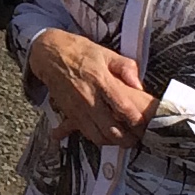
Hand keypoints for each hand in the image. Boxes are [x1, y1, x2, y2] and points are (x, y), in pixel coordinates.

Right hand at [29, 30, 156, 147]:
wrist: (49, 54)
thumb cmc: (79, 52)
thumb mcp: (106, 53)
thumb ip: (126, 68)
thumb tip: (139, 85)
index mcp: (101, 80)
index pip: (122, 106)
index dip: (136, 120)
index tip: (145, 125)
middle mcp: (88, 97)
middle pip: (111, 127)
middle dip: (127, 138)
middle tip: (138, 139)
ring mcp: (77, 107)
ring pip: (97, 135)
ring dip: (113, 142)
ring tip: (125, 141)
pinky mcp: (69, 113)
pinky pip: (85, 132)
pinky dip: (98, 138)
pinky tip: (107, 136)